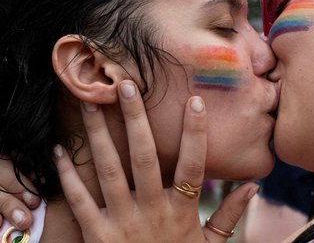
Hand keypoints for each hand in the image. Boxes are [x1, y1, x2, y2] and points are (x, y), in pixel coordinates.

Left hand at [55, 80, 258, 241]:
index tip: (195, 101)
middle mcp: (151, 212)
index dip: (195, 134)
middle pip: (145, 158)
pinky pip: (82, 201)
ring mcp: (122, 222)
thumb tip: (254, 185)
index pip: (193, 166)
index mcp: (181, 212)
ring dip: (98, 136)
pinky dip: (69, 175)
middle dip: (136, 120)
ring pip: (109, 171)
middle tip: (127, 86)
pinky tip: (60, 149)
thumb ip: (230, 215)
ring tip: (89, 103)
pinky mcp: (96, 235)